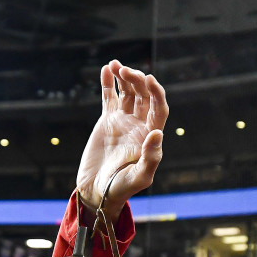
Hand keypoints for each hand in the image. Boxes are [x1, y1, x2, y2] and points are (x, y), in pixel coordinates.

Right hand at [75, 60, 167, 221]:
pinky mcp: (107, 121)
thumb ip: (151, 158)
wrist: (97, 191)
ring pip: (127, 93)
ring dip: (124, 77)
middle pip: (143, 96)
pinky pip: (109, 98)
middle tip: (126, 72)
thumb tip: (157, 133)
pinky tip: (107, 69)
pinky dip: (108, 83)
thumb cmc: (121, 188)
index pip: (159, 108)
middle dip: (137, 81)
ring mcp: (123, 121)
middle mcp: (139, 125)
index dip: (156, 93)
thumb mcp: (139, 178)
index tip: (148, 80)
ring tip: (116, 65)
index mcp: (150, 136)